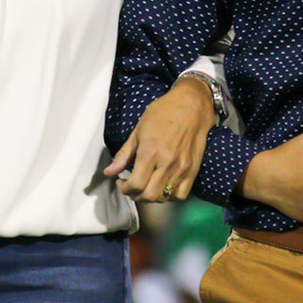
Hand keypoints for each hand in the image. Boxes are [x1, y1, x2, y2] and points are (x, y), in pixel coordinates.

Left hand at [105, 76, 214, 201]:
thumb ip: (124, 154)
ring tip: (146, 186)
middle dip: (135, 195)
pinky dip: (170, 196)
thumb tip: (109, 172)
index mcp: (150, 151)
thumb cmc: (163, 112)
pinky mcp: (193, 169)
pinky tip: (163, 186)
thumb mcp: (138, 130)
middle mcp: (167, 162)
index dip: (125, 188)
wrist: (192, 105)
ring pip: (164, 197)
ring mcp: (182, 167)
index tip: (122, 182)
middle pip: (149, 195)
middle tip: (131, 187)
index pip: (135, 184)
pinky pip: (181, 194)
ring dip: (151, 197)